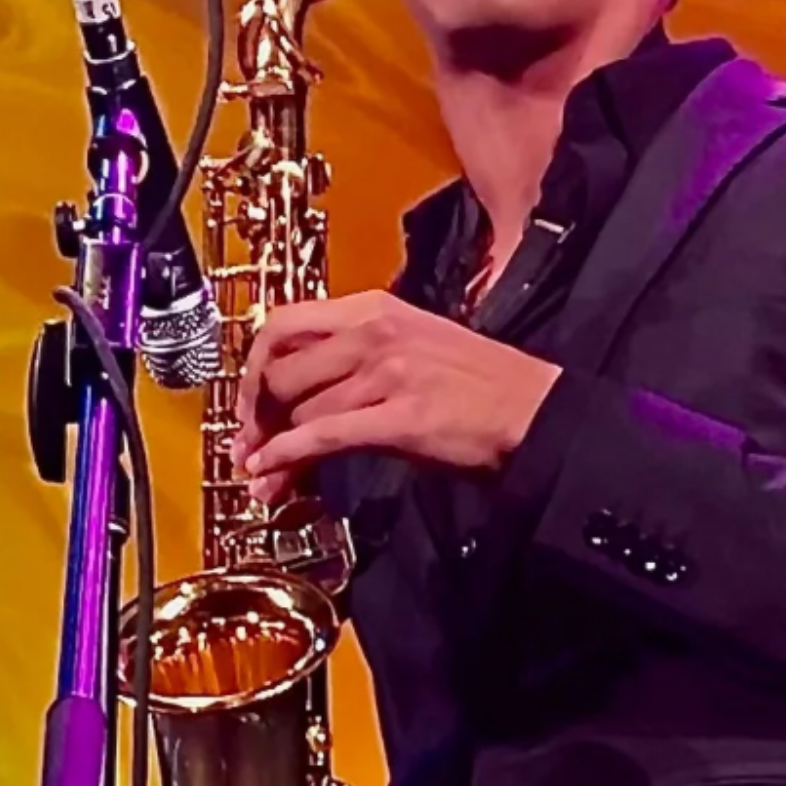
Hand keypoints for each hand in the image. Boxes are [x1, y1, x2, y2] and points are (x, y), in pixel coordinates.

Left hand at [238, 295, 559, 486]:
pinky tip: (270, 474)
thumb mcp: (411, 348)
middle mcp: (374, 332)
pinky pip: (322, 436)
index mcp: (375, 307)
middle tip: (252, 445)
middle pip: (281, 369)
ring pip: (299, 409)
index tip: (250, 401)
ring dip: (271, 447)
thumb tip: (300, 399)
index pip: (285, 324)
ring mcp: (387, 373)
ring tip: (263, 477)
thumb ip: (355, 360)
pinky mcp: (399, 418)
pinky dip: (286, 456)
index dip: (254, 367)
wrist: (535, 411)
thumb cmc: (479, 386)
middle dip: (257, 413)